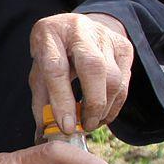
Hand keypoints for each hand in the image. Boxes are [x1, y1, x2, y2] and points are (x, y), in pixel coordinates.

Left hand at [28, 13, 134, 133]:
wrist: (74, 27)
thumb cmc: (53, 54)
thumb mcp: (38, 73)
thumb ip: (41, 103)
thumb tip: (45, 136)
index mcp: (49, 35)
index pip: (56, 68)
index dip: (62, 100)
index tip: (66, 126)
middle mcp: (78, 30)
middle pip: (93, 68)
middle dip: (93, 104)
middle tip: (85, 126)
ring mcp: (104, 36)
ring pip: (114, 77)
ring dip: (105, 108)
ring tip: (91, 122)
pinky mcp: (123, 46)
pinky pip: (125, 81)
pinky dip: (116, 103)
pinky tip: (103, 114)